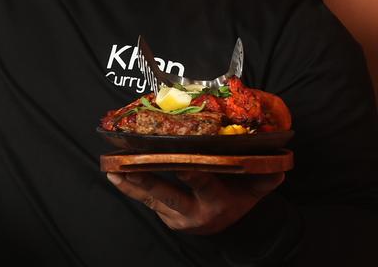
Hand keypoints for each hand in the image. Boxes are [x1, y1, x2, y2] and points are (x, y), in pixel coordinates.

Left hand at [107, 170, 284, 234]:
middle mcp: (193, 213)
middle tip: (128, 166)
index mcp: (217, 203)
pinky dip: (130, 187)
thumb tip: (277, 161)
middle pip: (167, 195)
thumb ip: (266, 176)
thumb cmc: (241, 198)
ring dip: (129, 183)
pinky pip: (145, 201)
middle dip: (147, 180)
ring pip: (150, 199)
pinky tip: (114, 173)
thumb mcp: (256, 190)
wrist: (231, 226)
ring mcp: (176, 217)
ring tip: (111, 168)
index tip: (178, 162)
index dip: (191, 173)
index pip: (203, 184)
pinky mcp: (164, 217)